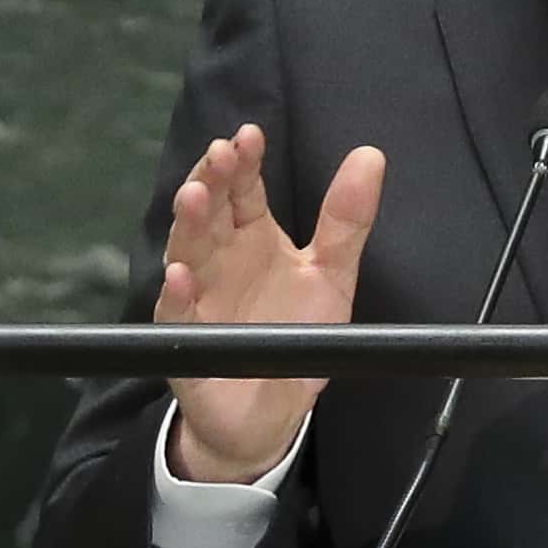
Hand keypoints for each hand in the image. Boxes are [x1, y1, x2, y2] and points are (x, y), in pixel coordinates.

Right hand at [157, 122, 385, 482]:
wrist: (271, 412)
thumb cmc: (295, 333)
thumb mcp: (332, 275)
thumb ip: (347, 220)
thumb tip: (370, 155)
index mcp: (252, 235)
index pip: (244, 188)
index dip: (245, 161)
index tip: (250, 135)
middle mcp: (219, 258)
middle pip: (210, 210)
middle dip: (211, 179)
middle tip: (220, 154)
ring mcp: (199, 297)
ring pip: (186, 252)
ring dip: (188, 224)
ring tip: (194, 197)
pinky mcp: (189, 342)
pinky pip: (177, 316)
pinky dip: (177, 295)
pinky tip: (182, 277)